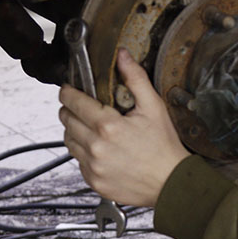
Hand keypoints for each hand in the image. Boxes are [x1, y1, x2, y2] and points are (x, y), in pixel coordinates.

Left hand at [59, 48, 190, 206]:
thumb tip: (122, 55)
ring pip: (68, 141)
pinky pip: (78, 161)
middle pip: (66, 120)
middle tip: (85, 108)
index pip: (72, 101)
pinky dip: (85, 153)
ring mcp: (93, 166)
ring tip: (94, 130)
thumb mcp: (155, 107)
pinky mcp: (93, 181)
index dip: (68, 92)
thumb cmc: (165, 147)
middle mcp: (96, 147)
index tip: (70, 90)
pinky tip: (103, 150)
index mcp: (108, 126)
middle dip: (72, 110)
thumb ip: (136, 79)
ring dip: (76, 131)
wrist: (171, 183)